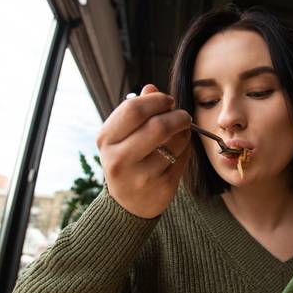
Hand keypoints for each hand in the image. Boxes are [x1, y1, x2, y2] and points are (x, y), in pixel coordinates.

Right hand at [96, 84, 191, 217]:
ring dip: (184, 132)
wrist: (128, 204)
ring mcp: (141, 176)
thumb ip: (135, 111)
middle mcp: (120, 159)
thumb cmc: (127, 160)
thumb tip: (151, 88)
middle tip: (183, 115)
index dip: (156, 100)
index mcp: (106, 140)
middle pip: (157, 126)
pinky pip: (182, 158)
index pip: (133, 109)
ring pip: (174, 142)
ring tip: (183, 130)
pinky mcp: (162, 187)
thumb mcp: (122, 136)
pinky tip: (180, 148)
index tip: (168, 101)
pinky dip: (186, 148)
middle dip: (177, 115)